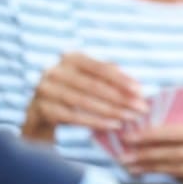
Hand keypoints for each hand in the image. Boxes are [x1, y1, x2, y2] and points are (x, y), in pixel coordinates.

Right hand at [23, 52, 145, 140]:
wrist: (42, 112)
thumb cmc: (75, 91)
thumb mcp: (90, 79)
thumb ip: (111, 77)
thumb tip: (136, 84)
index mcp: (71, 58)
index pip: (101, 68)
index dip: (121, 79)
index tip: (140, 91)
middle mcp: (55, 70)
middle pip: (94, 86)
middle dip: (121, 98)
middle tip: (141, 108)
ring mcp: (45, 89)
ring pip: (84, 102)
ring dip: (111, 111)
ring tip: (130, 118)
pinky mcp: (41, 109)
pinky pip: (73, 117)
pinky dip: (96, 122)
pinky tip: (114, 126)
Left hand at [122, 123, 182, 180]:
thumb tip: (156, 122)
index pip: (181, 133)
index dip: (155, 135)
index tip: (131, 135)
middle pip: (177, 154)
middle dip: (147, 154)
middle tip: (122, 154)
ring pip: (178, 170)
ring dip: (150, 167)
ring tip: (129, 166)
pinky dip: (162, 175)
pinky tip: (145, 173)